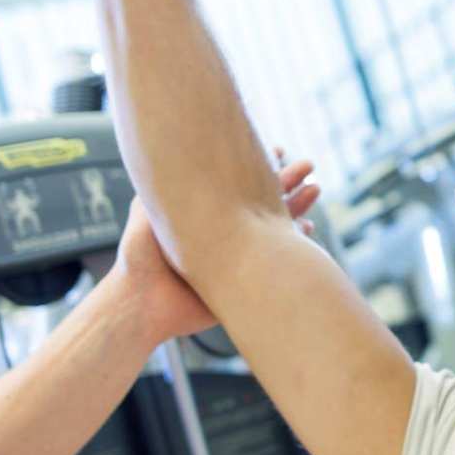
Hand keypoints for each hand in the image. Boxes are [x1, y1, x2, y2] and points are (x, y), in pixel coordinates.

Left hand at [109, 156, 322, 341]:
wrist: (140, 305)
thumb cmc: (138, 259)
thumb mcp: (147, 213)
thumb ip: (165, 189)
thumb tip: (181, 156)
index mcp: (206, 217)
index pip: (239, 186)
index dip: (259, 168)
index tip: (279, 149)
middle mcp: (224, 235)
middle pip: (263, 203)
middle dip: (287, 183)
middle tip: (307, 165)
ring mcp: (236, 259)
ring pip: (275, 229)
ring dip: (296, 208)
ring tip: (315, 190)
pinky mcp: (243, 284)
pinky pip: (276, 262)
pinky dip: (294, 245)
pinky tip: (307, 229)